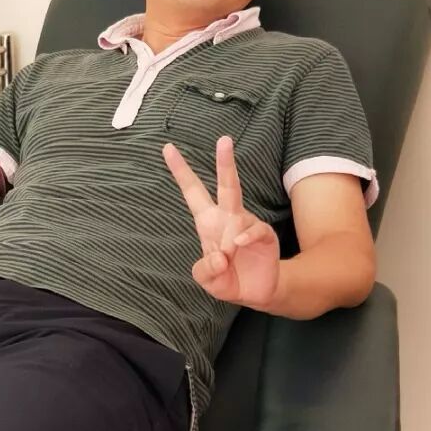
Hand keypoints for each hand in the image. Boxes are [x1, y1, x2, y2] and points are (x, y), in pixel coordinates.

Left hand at [163, 135, 280, 307]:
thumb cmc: (227, 279)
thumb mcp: (207, 279)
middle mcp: (228, 217)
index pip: (193, 191)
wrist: (256, 292)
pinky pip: (254, 229)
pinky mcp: (263, 235)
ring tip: (226, 253)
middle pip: (226, 185)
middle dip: (225, 162)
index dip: (181, 171)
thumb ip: (205, 271)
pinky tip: (239, 245)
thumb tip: (220, 257)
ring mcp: (246, 224)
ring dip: (231, 228)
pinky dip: (246, 237)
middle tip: (224, 139)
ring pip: (240, 208)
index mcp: (208, 221)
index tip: (168, 148)